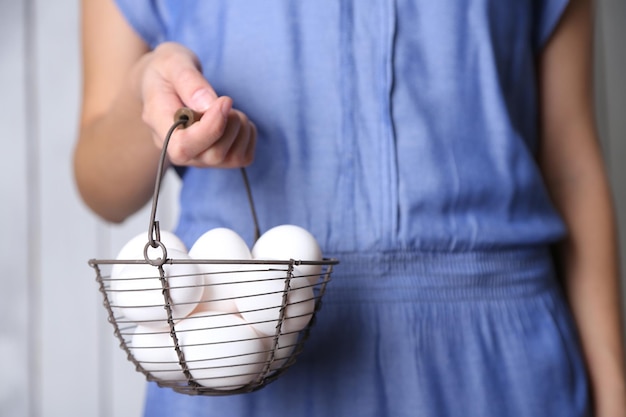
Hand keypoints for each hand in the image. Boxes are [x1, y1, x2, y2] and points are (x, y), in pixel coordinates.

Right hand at [134, 42, 255, 167]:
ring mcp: (199, 158)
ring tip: (227, 108)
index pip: (183, 147)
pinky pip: (243, 157)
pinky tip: (234, 119)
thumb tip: (209, 105)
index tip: (225, 101)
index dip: (210, 128)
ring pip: (232, 158)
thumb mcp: (173, 62)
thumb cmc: (167, 72)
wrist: (166, 83)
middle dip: (229, 123)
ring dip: (240, 128)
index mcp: (160, 127)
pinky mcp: (218, 160)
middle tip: (225, 100)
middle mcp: (178, 150)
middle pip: (213, 155)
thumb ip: (188, 81)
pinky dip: (248, 136)